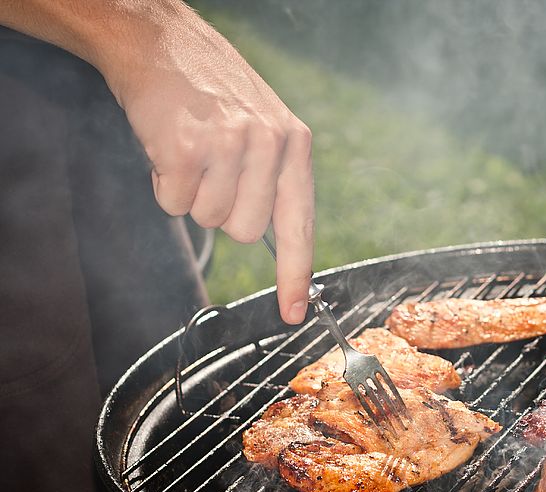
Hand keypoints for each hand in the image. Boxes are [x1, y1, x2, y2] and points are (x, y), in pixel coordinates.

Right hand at [102, 6, 313, 324]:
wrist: (159, 40)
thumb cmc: (211, 91)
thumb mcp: (264, 125)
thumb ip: (274, 178)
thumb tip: (271, 238)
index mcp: (295, 145)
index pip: (300, 225)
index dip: (296, 275)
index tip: (293, 312)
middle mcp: (270, 145)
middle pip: (245, 232)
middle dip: (221, 211)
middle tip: (210, 168)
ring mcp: (230, 145)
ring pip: (209, 220)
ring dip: (191, 194)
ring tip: (190, 151)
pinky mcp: (188, 148)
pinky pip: (173, 203)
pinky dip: (162, 184)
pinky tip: (167, 146)